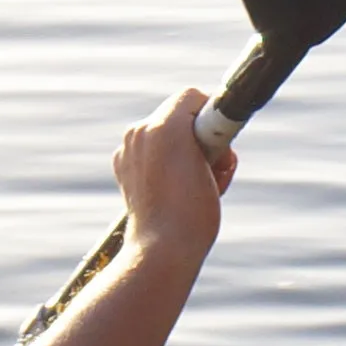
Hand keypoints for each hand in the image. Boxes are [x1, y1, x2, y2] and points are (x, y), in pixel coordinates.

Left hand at [113, 87, 233, 258]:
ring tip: (197, 181)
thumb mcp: (218, 164)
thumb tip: (208, 130)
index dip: (213, 116)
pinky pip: (150, 150)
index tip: (222, 139)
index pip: (193, 98)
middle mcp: (139, 131)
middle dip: (199, 135)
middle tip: (214, 165)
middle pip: (179, 116)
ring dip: (184, 149)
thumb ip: (212, 135)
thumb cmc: (195, 210)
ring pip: (165, 133)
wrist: (162, 247)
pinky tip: (177, 186)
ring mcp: (127, 149)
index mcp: (163, 125)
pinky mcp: (122, 166)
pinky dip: (166, 161)